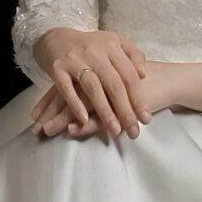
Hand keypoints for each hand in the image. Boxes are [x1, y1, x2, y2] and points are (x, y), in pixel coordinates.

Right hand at [31, 27, 147, 138]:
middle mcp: (95, 52)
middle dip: (125, 110)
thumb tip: (143, 74)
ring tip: (115, 130)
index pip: (129, 75)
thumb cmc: (90, 45)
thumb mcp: (114, 42)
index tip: (145, 119)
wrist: (56, 37)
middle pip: (114, 84)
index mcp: (111, 46)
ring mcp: (75, 60)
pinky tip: (84, 120)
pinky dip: (75, 104)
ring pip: (93, 88)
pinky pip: (66, 88)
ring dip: (105, 111)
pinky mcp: (57, 67)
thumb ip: (133, 54)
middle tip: (133, 131)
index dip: (138, 98)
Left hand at [31, 52, 201, 138]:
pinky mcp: (119, 102)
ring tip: (46, 131)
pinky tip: (74, 129)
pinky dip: (86, 122)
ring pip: (80, 105)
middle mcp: (98, 77)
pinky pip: (100, 114)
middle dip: (51, 113)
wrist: (167, 81)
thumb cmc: (141, 82)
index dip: (50, 102)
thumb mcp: (118, 81)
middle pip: (69, 96)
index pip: (66, 87)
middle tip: (36, 129)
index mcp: (94, 71)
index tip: (35, 117)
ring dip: (62, 118)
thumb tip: (76, 107)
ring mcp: (108, 89)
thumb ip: (99, 86)